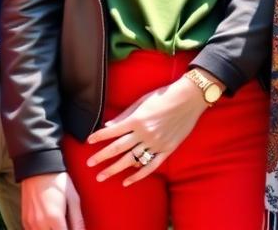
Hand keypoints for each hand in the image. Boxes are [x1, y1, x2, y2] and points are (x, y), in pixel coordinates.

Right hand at [21, 172, 85, 229]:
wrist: (38, 167)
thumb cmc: (57, 181)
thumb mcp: (73, 197)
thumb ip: (78, 220)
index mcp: (54, 218)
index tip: (73, 229)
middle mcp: (41, 223)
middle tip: (65, 225)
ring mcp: (31, 223)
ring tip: (57, 224)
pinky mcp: (25, 221)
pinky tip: (48, 224)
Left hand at [85, 74, 210, 185]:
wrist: (188, 99)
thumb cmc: (164, 96)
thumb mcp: (142, 101)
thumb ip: (125, 115)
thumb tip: (109, 125)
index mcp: (137, 119)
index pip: (113, 131)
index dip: (100, 136)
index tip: (89, 142)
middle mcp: (144, 133)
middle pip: (119, 148)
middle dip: (102, 157)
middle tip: (89, 164)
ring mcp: (156, 144)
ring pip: (131, 160)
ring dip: (115, 169)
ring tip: (101, 176)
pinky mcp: (166, 150)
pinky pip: (150, 166)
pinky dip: (138, 175)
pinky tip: (126, 182)